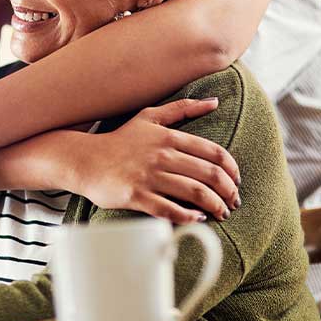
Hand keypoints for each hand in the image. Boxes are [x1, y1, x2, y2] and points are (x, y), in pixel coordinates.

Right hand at [73, 98, 240, 223]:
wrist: (84, 160)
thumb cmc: (119, 141)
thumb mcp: (149, 117)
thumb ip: (182, 108)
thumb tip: (215, 101)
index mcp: (168, 137)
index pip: (214, 153)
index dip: (232, 170)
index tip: (236, 182)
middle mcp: (161, 155)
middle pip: (209, 175)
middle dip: (228, 192)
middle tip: (232, 203)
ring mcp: (148, 176)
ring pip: (195, 193)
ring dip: (215, 206)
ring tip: (220, 213)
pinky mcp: (136, 195)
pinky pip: (170, 209)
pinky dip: (188, 216)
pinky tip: (196, 219)